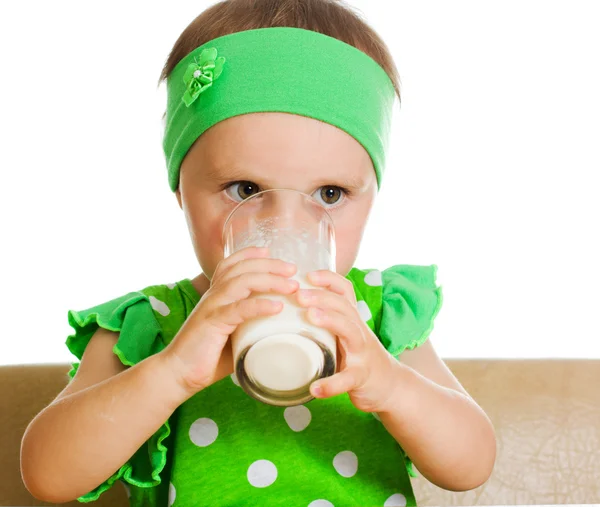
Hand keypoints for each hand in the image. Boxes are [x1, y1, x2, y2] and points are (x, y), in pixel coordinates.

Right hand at [161, 246, 298, 396]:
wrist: (178, 374)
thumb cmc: (207, 357)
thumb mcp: (232, 335)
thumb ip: (250, 327)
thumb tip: (279, 328)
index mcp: (216, 295)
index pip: (230, 264)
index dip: (249, 254)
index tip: (270, 250)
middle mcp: (213, 296)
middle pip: (242, 268)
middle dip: (270, 265)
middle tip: (293, 269)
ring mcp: (212, 307)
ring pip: (242, 282)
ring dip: (270, 281)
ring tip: (291, 286)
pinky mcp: (213, 323)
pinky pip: (239, 309)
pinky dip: (259, 305)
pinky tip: (277, 306)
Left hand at [296, 269, 399, 412]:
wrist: (391, 387)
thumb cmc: (358, 357)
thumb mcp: (345, 334)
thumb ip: (325, 322)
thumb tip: (286, 311)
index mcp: (352, 319)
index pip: (345, 291)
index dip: (329, 279)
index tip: (307, 275)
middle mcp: (359, 331)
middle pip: (345, 306)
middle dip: (322, 297)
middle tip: (299, 294)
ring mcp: (362, 354)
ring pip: (350, 331)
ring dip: (330, 321)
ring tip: (310, 317)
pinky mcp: (362, 377)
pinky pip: (348, 379)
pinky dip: (332, 384)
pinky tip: (315, 388)